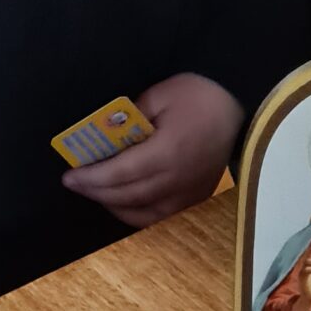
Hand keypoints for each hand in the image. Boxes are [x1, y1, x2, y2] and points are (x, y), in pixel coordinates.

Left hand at [61, 73, 243, 228]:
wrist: (241, 110)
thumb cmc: (200, 96)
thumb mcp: (161, 94)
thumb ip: (132, 116)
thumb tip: (108, 136)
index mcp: (166, 152)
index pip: (120, 173)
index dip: (91, 178)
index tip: (69, 176)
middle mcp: (176, 181)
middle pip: (126, 195)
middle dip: (95, 191)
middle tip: (74, 183)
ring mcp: (187, 194)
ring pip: (141, 212)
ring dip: (112, 205)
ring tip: (93, 192)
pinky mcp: (195, 199)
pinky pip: (159, 216)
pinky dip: (136, 214)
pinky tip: (122, 203)